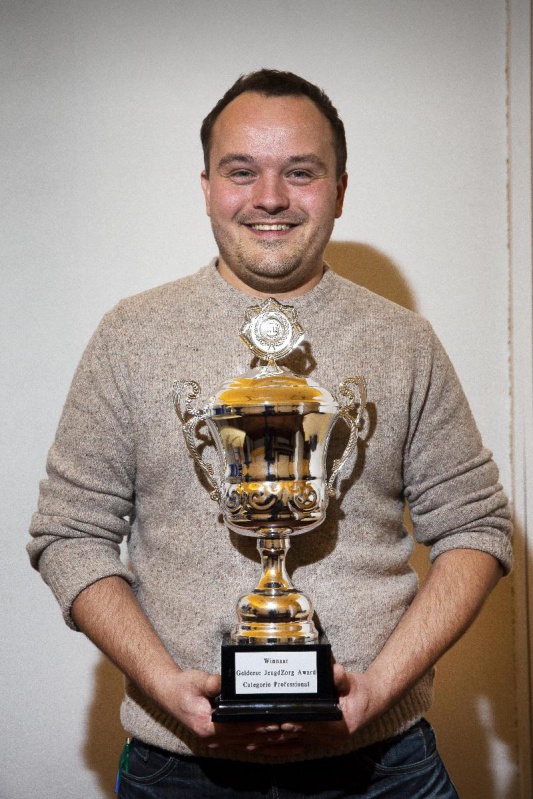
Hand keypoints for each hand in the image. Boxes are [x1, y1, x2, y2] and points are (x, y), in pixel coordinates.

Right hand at [159, 668, 302, 754]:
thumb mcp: (195, 680)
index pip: (238, 727)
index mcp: (207, 726)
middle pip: (249, 739)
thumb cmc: (183, 687)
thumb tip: (225, 679)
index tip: (278, 721)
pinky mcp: (224, 740)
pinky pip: (249, 747)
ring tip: (296, 740)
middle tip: (296, 728)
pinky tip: (282, 747)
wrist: (169, 695)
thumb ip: (211, 682)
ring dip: (274, 744)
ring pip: (252, 746)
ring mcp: (219, 742)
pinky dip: (267, 748)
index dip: (258, 725)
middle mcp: (214, 739)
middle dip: (273, 734)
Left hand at [235, 664, 383, 758]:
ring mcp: (324, 740)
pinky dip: (283, 739)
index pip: (314, 725)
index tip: (280, 719)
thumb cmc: (360, 692)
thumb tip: (335, 671)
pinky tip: (267, 737)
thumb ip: (342, 679)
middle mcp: (331, 738)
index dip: (297, 722)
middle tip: (261, 724)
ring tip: (257, 734)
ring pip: (296, 740)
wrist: (371, 702)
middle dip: (281, 729)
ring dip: (278, 738)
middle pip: (301, 734)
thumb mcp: (353, 682)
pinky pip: (297, 740)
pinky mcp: (318, 738)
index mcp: (340, 727)